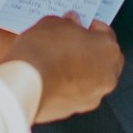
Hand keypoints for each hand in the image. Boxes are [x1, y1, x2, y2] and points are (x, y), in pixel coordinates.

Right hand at [4, 14, 124, 123]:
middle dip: (89, 50)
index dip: (90, 27)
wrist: (24, 83)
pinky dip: (69, 86)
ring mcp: (93, 95)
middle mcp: (108, 75)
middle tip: (69, 43)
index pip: (105, 33)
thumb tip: (70, 22)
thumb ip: (67, 23)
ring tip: (58, 62)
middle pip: (103, 59)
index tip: (78, 25)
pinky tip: (52, 78)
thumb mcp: (53, 23)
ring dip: (81, 70)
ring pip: (92, 79)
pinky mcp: (76, 109)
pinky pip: (77, 93)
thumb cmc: (41, 52)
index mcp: (108, 49)